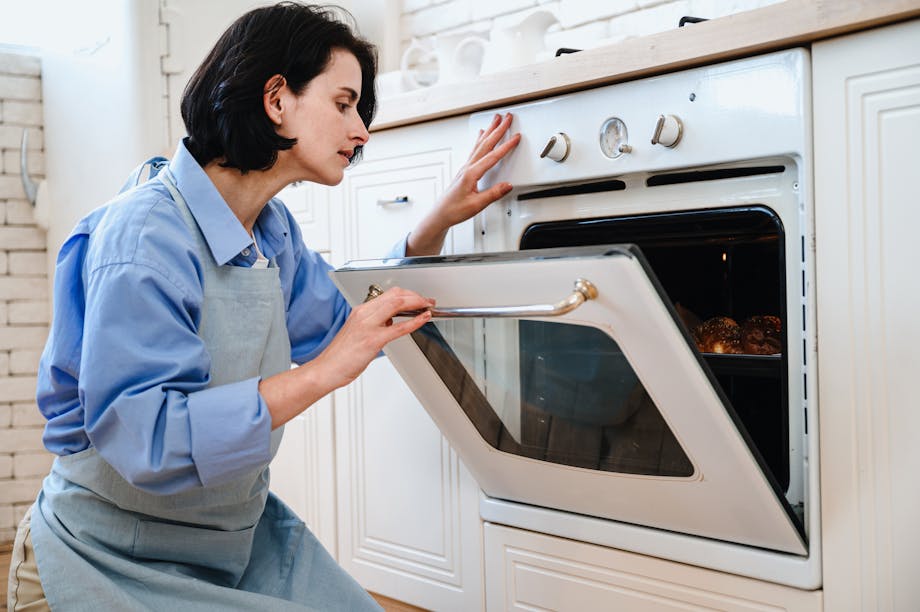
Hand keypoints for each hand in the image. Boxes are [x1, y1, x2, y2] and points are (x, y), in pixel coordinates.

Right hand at [312, 287, 433, 387]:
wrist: (327, 369)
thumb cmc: (341, 355)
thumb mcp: (358, 332)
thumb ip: (374, 323)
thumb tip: (391, 321)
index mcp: (360, 310)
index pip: (388, 294)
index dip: (407, 293)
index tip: (417, 298)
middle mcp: (363, 314)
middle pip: (395, 295)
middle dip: (415, 295)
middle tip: (427, 301)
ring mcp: (368, 326)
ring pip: (397, 304)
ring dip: (417, 303)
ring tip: (428, 306)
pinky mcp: (372, 340)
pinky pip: (399, 327)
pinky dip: (415, 321)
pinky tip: (424, 318)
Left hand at [406, 113, 521, 255]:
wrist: (440, 214)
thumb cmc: (454, 210)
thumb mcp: (476, 205)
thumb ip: (493, 194)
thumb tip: (507, 185)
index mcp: (471, 174)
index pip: (492, 156)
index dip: (506, 146)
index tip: (515, 137)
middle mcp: (467, 167)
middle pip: (486, 144)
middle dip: (498, 129)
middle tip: (508, 117)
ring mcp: (465, 167)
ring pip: (480, 144)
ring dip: (489, 130)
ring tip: (496, 119)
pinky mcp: (464, 170)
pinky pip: (474, 149)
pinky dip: (480, 139)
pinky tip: (481, 134)